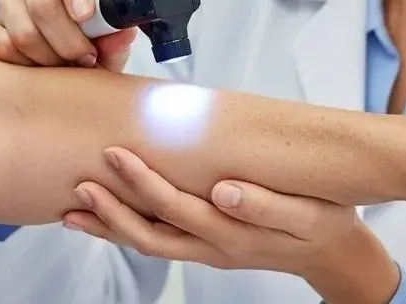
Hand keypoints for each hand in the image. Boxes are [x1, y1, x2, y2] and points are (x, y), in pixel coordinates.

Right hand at [0, 0, 135, 70]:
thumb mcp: (109, 52)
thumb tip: (123, 33)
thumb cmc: (88, 56)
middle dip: (66, 38)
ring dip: (48, 57)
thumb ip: (115, 42)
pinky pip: (2, 46)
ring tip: (64, 69)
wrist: (60, 82)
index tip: (85, 15)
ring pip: (23, 29)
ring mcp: (11, 6)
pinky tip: (39, 72)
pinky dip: (25, 65)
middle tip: (84, 58)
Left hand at [65, 147, 402, 303]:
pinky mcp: (204, 247)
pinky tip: (102, 217)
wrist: (332, 252)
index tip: (117, 153)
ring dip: (108, 228)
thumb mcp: (309, 214)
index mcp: (233, 235)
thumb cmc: (323, 222)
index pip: (176, 209)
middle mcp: (212, 247)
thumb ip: (267, 203)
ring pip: (146, 243)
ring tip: (73, 208)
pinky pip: (157, 242)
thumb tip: (224, 190)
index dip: (142, 183)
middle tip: (83, 177)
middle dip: (112, 208)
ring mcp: (205, 251)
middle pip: (148, 233)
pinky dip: (124, 231)